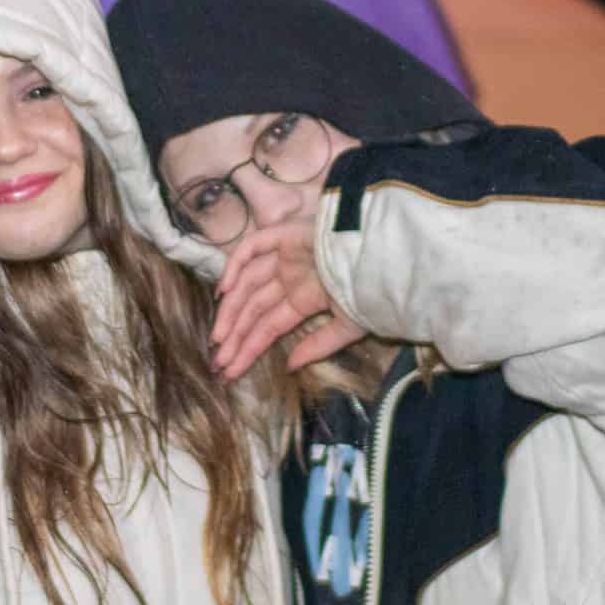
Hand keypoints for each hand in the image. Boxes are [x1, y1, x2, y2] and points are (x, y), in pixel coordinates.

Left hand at [209, 217, 366, 379]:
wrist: (387, 259)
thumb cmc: (372, 293)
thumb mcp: (348, 328)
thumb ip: (318, 346)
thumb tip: (289, 367)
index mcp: (305, 300)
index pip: (268, 327)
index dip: (248, 348)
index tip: (229, 370)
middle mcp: (291, 278)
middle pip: (253, 309)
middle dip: (234, 336)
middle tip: (217, 363)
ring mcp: (285, 256)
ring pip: (247, 285)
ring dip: (230, 311)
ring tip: (218, 340)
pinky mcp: (284, 234)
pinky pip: (251, 248)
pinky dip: (234, 267)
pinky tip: (222, 293)